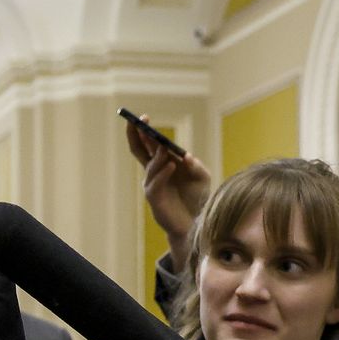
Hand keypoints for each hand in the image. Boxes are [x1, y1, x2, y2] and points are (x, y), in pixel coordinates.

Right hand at [125, 115, 211, 272]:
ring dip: (158, 156)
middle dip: (137, 135)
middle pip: (138, 150)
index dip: (143, 131)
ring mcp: (152, 185)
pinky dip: (162, 173)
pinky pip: (155, 183)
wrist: (197, 222)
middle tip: (139, 122)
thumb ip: (194, 165)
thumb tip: (184, 156)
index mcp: (162, 163)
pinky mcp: (155, 198)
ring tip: (165, 148)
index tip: (143, 117)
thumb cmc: (197, 198)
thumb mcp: (201, 176)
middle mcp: (153, 172)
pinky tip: (171, 165)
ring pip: (150, 166)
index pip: (148, 144)